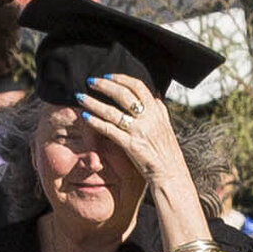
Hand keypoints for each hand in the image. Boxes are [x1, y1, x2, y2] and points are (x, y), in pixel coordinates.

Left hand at [78, 71, 200, 211]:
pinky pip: (109, 129)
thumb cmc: (167, 152)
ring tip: (80, 97)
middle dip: (104, 86)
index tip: (108, 76)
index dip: (121, 78)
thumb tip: (155, 94)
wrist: (172, 175)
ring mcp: (140, 131)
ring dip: (93, 102)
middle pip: (123, 94)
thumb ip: (160, 110)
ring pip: (112, 111)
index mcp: (157, 112)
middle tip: (90, 81)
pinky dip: (95, 122)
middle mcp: (149, 118)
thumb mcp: (167, 127)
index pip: (139, 86)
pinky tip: (85, 117)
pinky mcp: (131, 145)